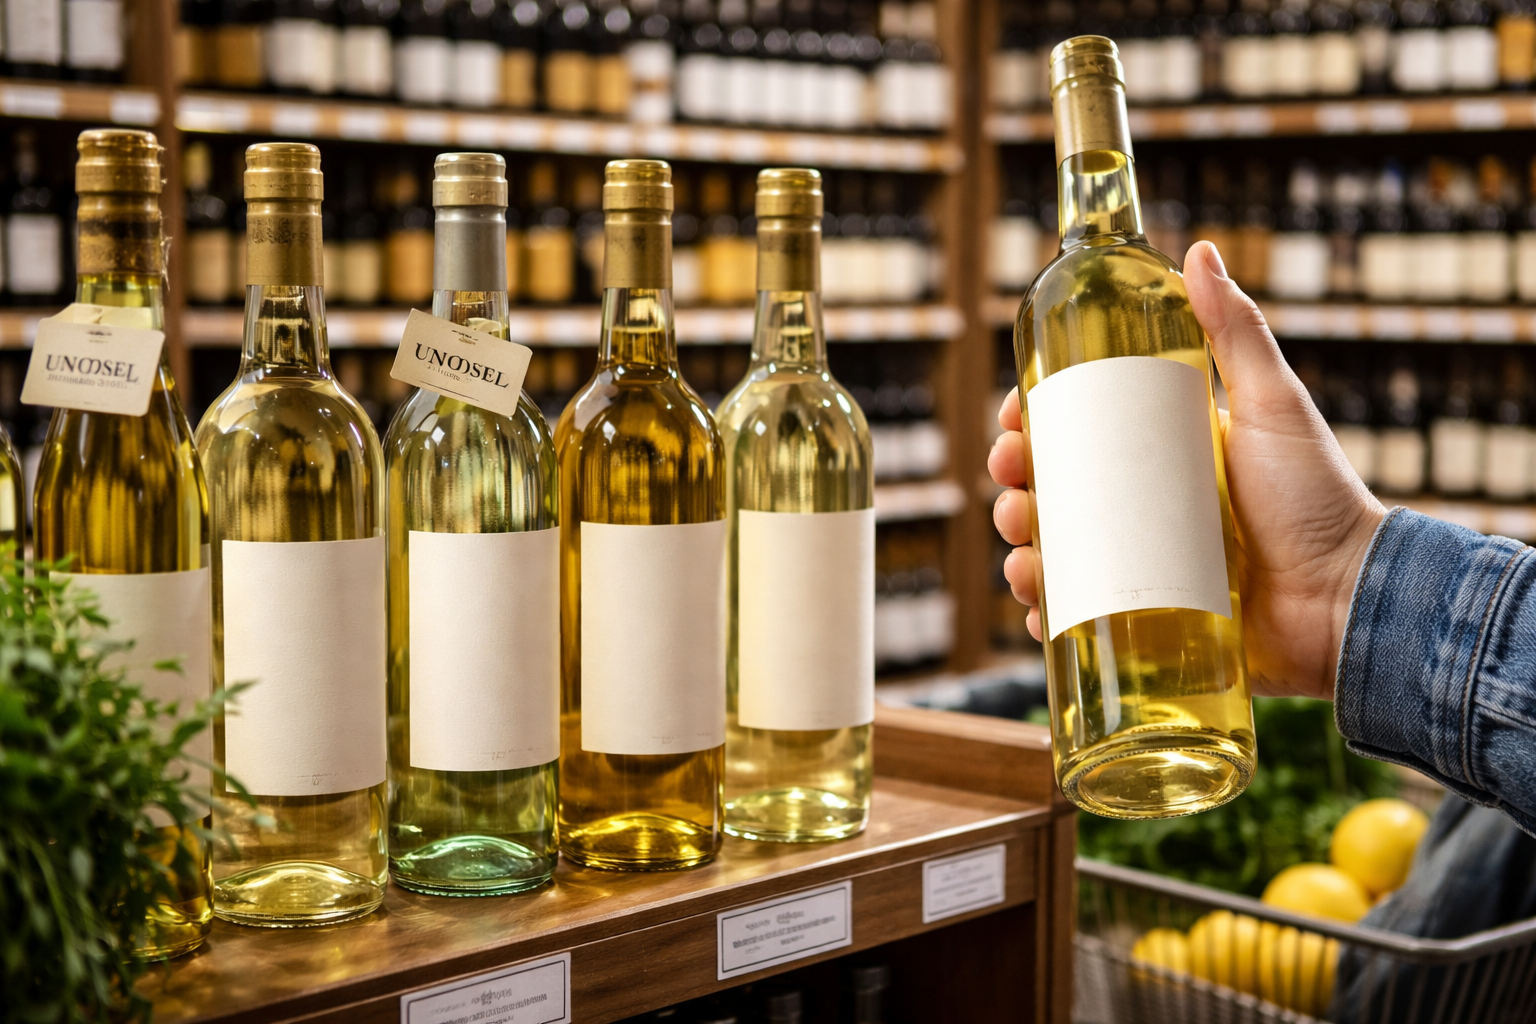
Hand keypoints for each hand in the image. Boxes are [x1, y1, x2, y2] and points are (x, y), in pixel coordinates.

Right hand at [988, 240, 1385, 700]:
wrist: (1348, 600)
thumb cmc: (1320, 498)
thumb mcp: (1274, 406)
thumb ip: (1238, 331)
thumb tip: (1198, 250)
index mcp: (1163, 455)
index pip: (1078, 431)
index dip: (1032, 426)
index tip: (1012, 421)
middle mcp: (1145, 509)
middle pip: (1053, 492)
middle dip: (1015, 488)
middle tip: (1014, 488)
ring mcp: (1141, 567)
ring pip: (1055, 555)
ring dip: (1020, 551)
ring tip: (1025, 555)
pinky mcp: (1145, 621)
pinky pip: (1078, 618)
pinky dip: (1046, 614)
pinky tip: (1037, 608)